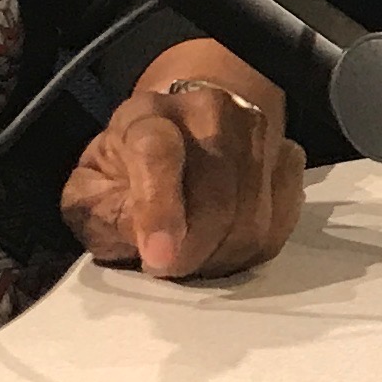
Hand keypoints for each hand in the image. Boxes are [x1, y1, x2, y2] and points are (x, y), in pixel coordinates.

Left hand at [62, 48, 307, 278]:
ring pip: (251, 219)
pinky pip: (277, 227)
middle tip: (166, 269)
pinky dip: (247, 252)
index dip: (159, 209)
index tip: (156, 257)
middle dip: (191, 251)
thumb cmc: (133, 161)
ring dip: (218, 257)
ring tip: (192, 257)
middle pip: (216, 196)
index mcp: (149, 115)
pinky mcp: (288, 158)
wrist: (190, 120)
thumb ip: (99, 213)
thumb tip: (132, 243)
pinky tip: (222, 247)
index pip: (158, 154)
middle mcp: (211, 113)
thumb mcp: (92, 184)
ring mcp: (259, 133)